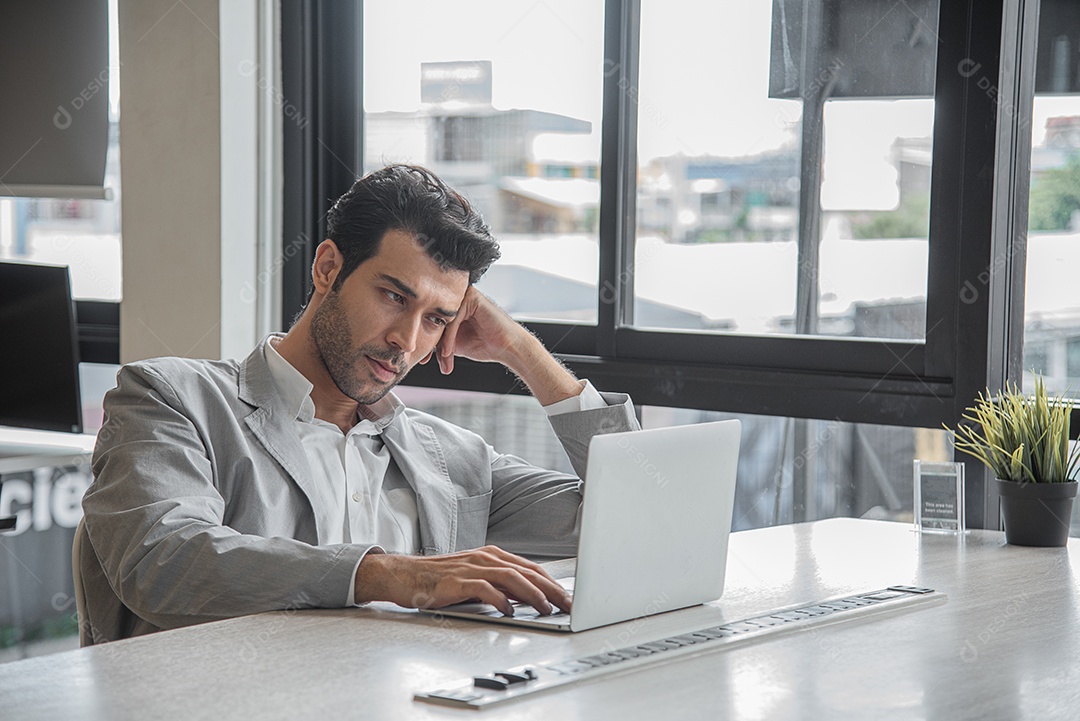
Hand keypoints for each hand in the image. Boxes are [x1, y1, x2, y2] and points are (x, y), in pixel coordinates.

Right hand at [354, 545, 571, 616]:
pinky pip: (484, 588)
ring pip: (511, 577)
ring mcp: (471, 567)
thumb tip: (528, 599)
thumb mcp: (476, 578)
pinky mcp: (457, 581)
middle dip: (551, 589)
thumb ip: (500, 585)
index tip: (569, 597)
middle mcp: (485, 558)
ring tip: (546, 608)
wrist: (405, 575)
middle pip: (526, 571)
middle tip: (568, 604)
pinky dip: (500, 599)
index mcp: (492, 555)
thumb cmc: (440, 579)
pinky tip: (509, 610)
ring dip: (532, 593)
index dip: (553, 583)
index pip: (531, 568)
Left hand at [427, 286, 524, 374]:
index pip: (431, 320)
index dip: (426, 341)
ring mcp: (465, 295)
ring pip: (442, 319)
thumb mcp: (454, 344)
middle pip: (434, 318)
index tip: (423, 359)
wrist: (508, 348)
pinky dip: (450, 337)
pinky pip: (453, 318)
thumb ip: (439, 340)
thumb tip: (417, 347)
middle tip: (426, 360)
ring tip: (444, 358)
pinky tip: (450, 351)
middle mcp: (458, 297)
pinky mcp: (473, 297)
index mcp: (453, 306)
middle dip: (431, 343)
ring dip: (441, 342)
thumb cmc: (485, 345)